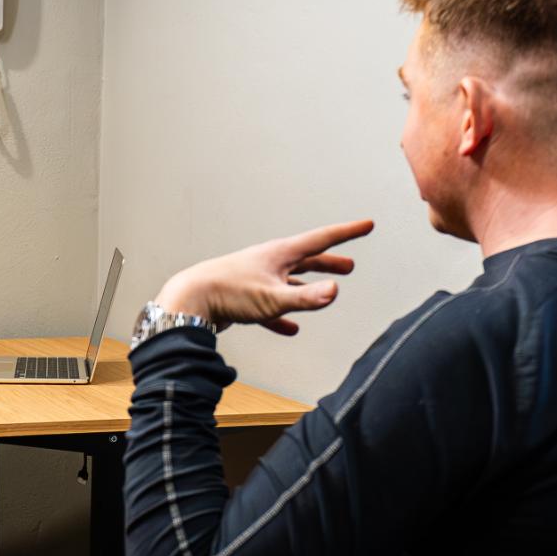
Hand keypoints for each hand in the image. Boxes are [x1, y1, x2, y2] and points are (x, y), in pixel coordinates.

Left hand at [157, 220, 373, 336]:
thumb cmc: (229, 293)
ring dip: (309, 287)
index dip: (348, 233)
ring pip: (290, 281)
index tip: (368, 225)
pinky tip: (290, 330)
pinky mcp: (244, 298)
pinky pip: (271, 308)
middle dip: (329, 262)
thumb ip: (305, 298)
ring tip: (325, 293)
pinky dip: (283, 317)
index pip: (322, 239)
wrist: (189, 300)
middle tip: (349, 267)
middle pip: (307, 259)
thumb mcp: (273, 297)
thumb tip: (335, 291)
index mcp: (281, 254)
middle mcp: (270, 262)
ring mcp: (256, 279)